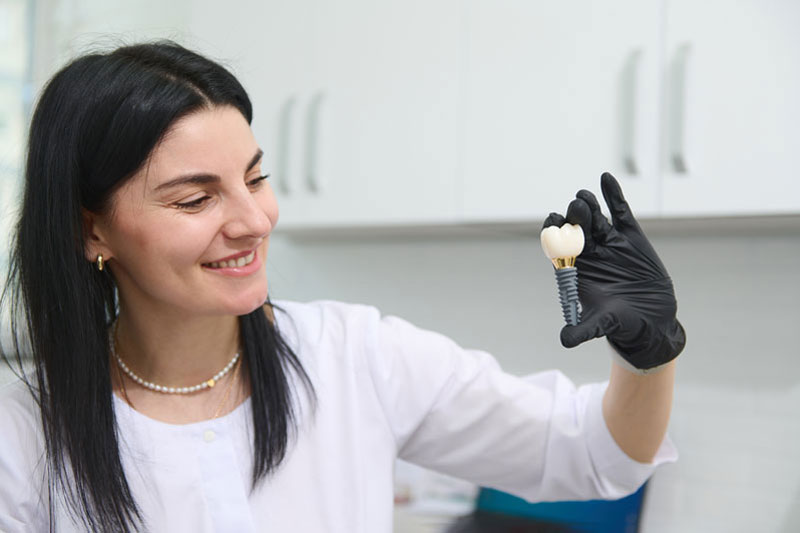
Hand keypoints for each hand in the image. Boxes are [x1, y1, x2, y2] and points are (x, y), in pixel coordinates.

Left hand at [543, 173, 685, 371]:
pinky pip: (620, 212)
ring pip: (595, 218)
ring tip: (584, 196)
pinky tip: (606, 178)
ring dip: (589, 205)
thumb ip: (582, 329)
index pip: (558, 246)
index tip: (552, 222)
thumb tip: (565, 340)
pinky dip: (613, 195)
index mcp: (574, 268)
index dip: (554, 233)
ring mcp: (608, 242)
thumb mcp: (600, 325)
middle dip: (574, 218)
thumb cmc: (618, 323)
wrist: (649, 320)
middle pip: (576, 228)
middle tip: (574, 209)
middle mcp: (587, 251)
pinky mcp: (630, 236)